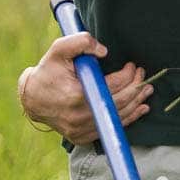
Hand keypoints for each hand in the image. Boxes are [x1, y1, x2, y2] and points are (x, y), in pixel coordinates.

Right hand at [18, 32, 150, 144]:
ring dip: (136, 104)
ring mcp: (81, 129)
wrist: (33, 99)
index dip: (127, 75)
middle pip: (118, 103)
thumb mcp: (59, 50)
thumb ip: (80, 42)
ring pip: (117, 118)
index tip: (133, 66)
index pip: (112, 86)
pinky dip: (127, 119)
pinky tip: (139, 109)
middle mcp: (80, 116)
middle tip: (143, 76)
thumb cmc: (48, 72)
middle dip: (135, 88)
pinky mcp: (82, 137)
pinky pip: (110, 128)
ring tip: (146, 91)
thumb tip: (104, 50)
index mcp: (77, 95)